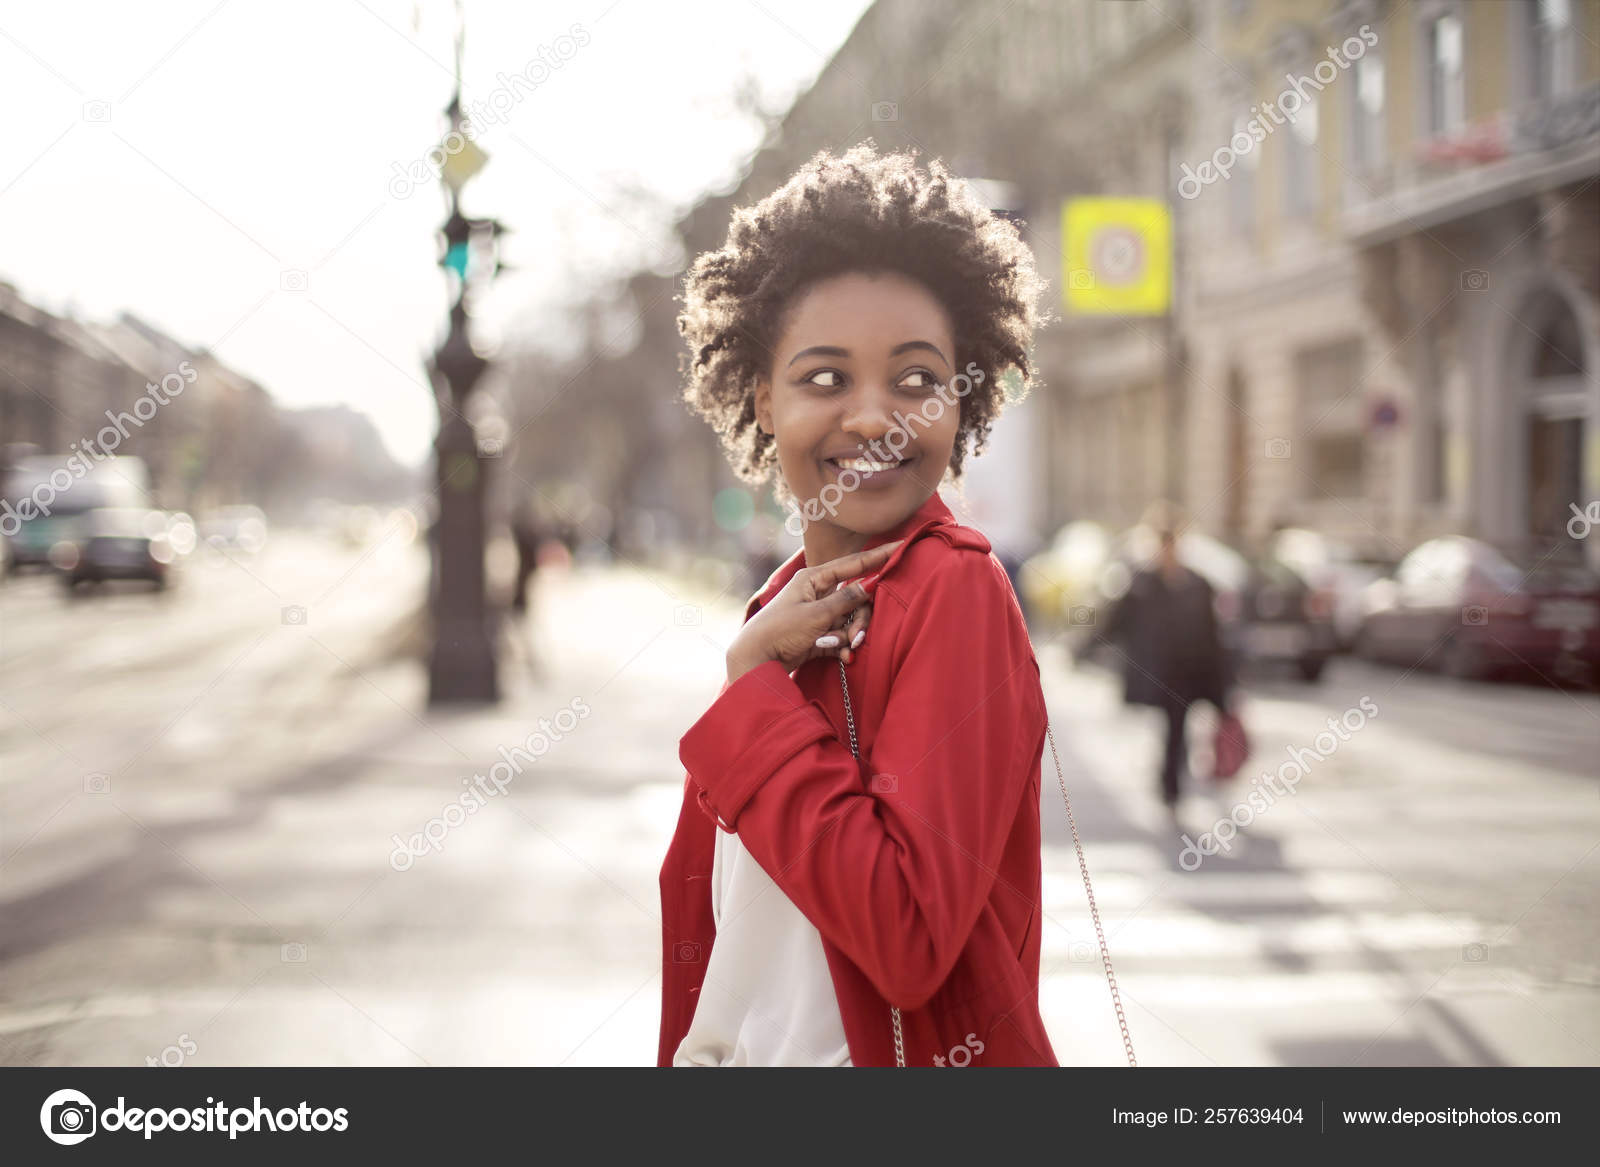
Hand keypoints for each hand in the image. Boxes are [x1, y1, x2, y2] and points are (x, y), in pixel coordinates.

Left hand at [726, 540, 901, 681]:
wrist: (756, 660)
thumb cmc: (780, 631)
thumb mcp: (817, 615)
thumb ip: (845, 600)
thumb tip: (870, 585)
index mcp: (813, 579)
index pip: (853, 564)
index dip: (879, 556)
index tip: (901, 546)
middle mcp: (817, 593)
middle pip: (856, 599)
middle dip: (860, 619)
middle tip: (856, 637)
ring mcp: (818, 614)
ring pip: (850, 619)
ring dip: (851, 635)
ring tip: (844, 650)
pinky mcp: (818, 634)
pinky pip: (841, 636)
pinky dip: (844, 646)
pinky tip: (844, 658)